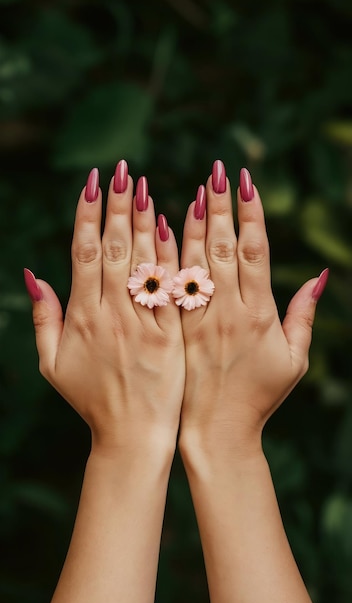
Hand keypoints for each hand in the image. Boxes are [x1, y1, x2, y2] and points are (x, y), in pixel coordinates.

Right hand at [25, 162, 184, 454]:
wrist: (134, 435)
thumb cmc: (91, 400)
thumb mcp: (53, 364)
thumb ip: (45, 318)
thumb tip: (33, 274)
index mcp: (84, 317)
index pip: (86, 254)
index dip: (87, 216)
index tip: (91, 183)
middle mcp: (114, 314)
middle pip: (116, 249)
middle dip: (116, 206)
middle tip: (120, 169)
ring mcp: (146, 322)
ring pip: (145, 262)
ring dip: (143, 220)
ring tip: (143, 185)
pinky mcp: (173, 333)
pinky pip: (172, 288)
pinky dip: (171, 256)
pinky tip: (172, 225)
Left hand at [179, 162, 327, 456]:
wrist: (216, 432)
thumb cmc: (259, 396)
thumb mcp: (294, 360)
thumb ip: (303, 315)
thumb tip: (321, 276)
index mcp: (259, 314)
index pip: (254, 252)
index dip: (251, 215)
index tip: (245, 182)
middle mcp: (227, 312)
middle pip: (223, 248)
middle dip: (222, 206)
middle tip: (218, 170)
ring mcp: (197, 320)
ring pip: (194, 262)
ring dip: (195, 222)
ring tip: (194, 189)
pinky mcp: (175, 331)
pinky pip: (169, 287)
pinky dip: (167, 256)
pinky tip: (161, 227)